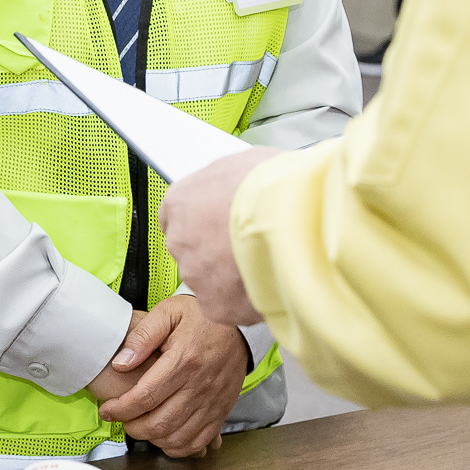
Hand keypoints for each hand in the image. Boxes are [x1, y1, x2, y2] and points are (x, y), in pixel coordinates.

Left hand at [89, 295, 248, 456]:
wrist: (240, 326)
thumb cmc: (202, 317)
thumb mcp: (169, 312)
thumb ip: (142, 336)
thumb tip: (120, 364)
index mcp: (184, 360)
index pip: (145, 397)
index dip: (120, 409)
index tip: (107, 410)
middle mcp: (200, 385)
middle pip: (159, 423)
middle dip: (133, 427)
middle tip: (122, 419)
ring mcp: (213, 401)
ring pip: (177, 437)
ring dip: (153, 439)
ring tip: (141, 426)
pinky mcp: (222, 410)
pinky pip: (199, 441)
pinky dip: (178, 447)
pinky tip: (165, 436)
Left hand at [160, 148, 282, 327]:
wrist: (293, 220)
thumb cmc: (273, 187)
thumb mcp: (247, 165)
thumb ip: (231, 184)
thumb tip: (242, 187)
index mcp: (181, 201)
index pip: (176, 217)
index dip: (203, 222)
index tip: (220, 225)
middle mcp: (180, 239)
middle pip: (193, 250)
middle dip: (217, 251)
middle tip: (249, 245)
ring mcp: (195, 274)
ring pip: (210, 280)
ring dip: (232, 275)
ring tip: (266, 263)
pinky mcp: (216, 304)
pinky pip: (229, 304)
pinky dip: (247, 299)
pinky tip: (269, 283)